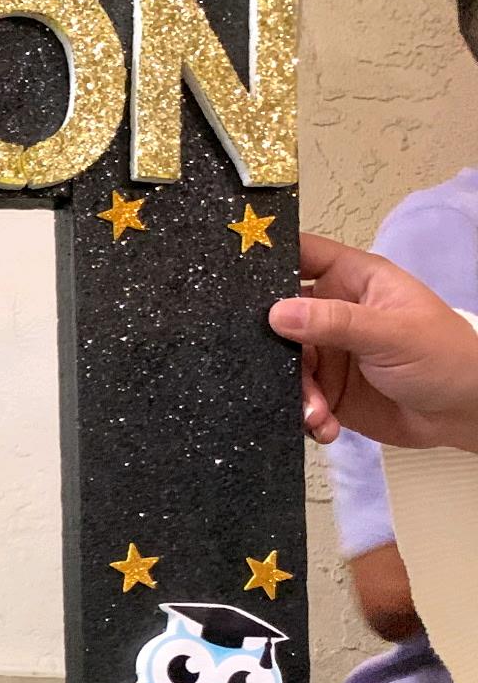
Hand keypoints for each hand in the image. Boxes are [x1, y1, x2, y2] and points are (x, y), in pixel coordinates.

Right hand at [270, 233, 477, 452]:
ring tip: (317, 413)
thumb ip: (335, 322)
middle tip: (270, 368)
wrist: (464, 414)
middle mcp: (332, 313)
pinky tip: (325, 426)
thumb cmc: (443, 357)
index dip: (267, 258)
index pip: (302, 256)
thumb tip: (276, 313)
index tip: (228, 273)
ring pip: (284, 366)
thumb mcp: (392, 333)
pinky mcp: (326, 391)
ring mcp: (327, 354)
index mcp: (352, 282)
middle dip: (270, 346)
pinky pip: (297, 399)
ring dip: (295, 393)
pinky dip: (305, 415)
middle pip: (278, 318)